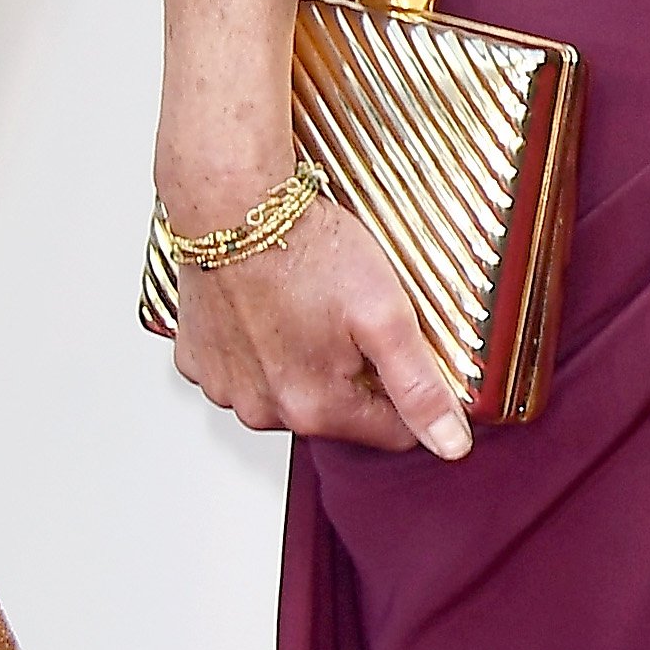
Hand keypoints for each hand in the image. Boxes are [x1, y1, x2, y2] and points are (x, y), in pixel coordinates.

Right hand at [170, 194, 468, 458]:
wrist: (231, 205)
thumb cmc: (306, 251)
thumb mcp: (386, 316)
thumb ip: (420, 387)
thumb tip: (451, 444)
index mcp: (315, 409)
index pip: (391, 432)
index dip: (409, 391)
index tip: (402, 348)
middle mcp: (263, 411)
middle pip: (338, 412)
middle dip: (354, 373)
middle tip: (352, 316)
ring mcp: (225, 387)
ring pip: (288, 391)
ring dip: (304, 361)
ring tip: (309, 306)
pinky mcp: (198, 360)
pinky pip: (242, 369)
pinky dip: (259, 348)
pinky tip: (270, 308)